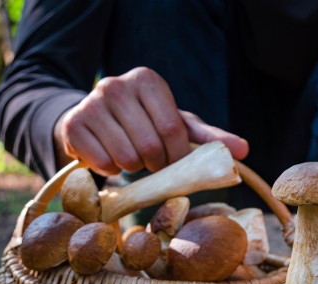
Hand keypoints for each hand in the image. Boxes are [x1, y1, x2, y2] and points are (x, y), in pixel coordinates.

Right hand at [54, 67, 247, 174]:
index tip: (175, 161)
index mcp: (148, 80)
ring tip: (131, 156)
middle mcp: (116, 85)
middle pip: (150, 146)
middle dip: (156, 164)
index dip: (177, 156)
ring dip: (133, 168)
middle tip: (152, 161)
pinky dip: (110, 170)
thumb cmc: (145, 123)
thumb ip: (210, 138)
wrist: (93, 120)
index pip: (173, 129)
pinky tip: (109, 157)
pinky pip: (102, 163)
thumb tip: (245, 150)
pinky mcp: (73, 125)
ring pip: (126, 157)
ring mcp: (91, 103)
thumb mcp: (178, 125)